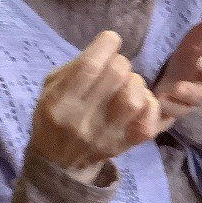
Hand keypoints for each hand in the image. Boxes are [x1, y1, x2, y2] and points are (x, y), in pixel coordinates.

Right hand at [30, 31, 160, 171]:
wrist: (59, 162)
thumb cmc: (54, 116)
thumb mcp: (50, 88)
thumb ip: (75, 67)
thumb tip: (106, 48)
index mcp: (60, 103)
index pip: (89, 67)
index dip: (106, 46)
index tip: (110, 40)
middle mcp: (83, 121)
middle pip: (116, 76)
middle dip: (120, 62)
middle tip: (116, 66)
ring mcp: (107, 136)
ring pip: (134, 98)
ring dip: (135, 83)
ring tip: (127, 86)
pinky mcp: (126, 145)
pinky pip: (148, 122)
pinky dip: (150, 105)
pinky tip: (140, 102)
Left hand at [154, 6, 201, 121]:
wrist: (175, 79)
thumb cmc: (189, 57)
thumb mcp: (196, 41)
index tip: (201, 60)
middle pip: (201, 95)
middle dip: (191, 93)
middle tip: (178, 88)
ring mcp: (186, 106)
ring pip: (183, 110)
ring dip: (173, 106)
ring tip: (160, 99)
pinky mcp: (170, 116)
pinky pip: (165, 120)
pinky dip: (157, 117)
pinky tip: (148, 108)